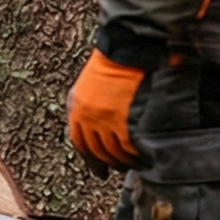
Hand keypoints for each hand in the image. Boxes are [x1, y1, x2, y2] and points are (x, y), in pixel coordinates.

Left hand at [67, 50, 147, 170]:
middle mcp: (87, 117)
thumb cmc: (111, 62)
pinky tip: (143, 158)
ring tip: (135, 166)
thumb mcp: (88, 84)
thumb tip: (96, 127)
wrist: (126, 49)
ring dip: (123, 163)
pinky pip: (127, 147)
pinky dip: (135, 156)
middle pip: (97, 151)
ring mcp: (105, 120)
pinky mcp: (123, 120)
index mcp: (76, 108)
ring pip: (113, 152)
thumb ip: (88, 105)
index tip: (99, 171)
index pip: (80, 143)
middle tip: (120, 170)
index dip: (90, 160)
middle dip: (108, 164)